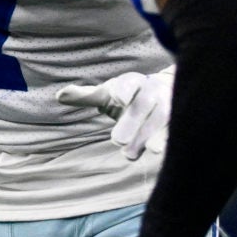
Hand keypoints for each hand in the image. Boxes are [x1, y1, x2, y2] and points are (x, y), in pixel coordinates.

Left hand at [55, 70, 172, 160]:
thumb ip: (86, 96)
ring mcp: (168, 105)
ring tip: (130, 154)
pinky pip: (174, 131)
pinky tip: (157, 153)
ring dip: (147, 136)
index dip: (124, 89)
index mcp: (132, 82)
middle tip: (116, 140)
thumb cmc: (128, 95)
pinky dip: (166, 141)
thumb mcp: (107, 94)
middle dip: (131, 121)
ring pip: (162, 118)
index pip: (129, 83)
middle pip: (144, 104)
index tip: (118, 98)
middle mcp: (153, 91)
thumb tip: (60, 96)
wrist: (162, 93)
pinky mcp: (177, 122)